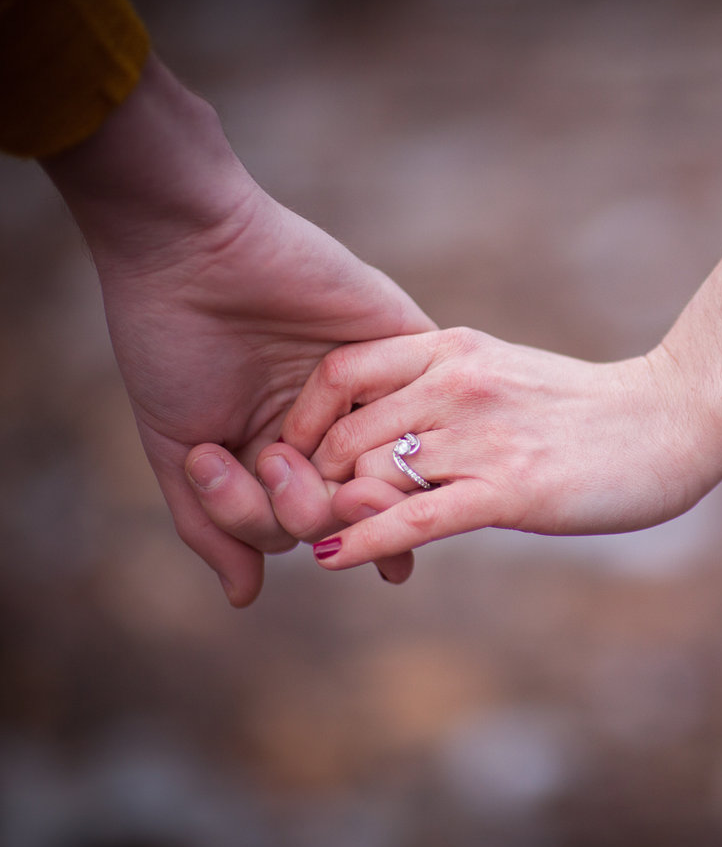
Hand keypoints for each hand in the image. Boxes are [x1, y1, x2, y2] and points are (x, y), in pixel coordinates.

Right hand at [41, 56, 434, 604]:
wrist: (195, 249)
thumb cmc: (173, 343)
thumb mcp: (180, 445)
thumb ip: (215, 524)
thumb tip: (245, 597)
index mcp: (276, 451)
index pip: (297, 521)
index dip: (268, 517)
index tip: (222, 465)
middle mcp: (329, 428)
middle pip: (348, 507)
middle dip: (308, 503)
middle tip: (277, 460)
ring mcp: (371, 391)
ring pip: (391, 471)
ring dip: (357, 486)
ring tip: (310, 463)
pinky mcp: (405, 348)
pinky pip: (424, 410)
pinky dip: (401, 436)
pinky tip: (381, 448)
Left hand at [279, 119, 721, 571]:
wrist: (674, 419)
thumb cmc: (596, 408)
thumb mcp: (508, 376)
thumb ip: (448, 390)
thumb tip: (391, 430)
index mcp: (454, 349)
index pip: (340, 371)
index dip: (303, 418)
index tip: (294, 455)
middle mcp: (456, 382)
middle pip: (343, 432)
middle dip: (311, 479)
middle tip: (297, 514)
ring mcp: (480, 435)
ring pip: (369, 476)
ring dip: (334, 515)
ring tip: (313, 541)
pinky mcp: (508, 488)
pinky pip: (412, 517)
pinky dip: (362, 541)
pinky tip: (332, 560)